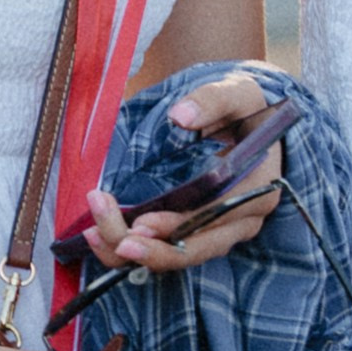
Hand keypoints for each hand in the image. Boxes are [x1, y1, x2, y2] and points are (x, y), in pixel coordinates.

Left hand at [83, 68, 283, 272]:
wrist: (249, 122)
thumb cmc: (245, 109)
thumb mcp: (236, 93)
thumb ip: (211, 101)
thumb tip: (180, 115)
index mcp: (256, 191)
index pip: (216, 219)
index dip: (178, 226)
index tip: (142, 222)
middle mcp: (242, 221)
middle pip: (195, 249)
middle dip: (151, 249)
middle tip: (113, 239)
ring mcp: (221, 231)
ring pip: (178, 257)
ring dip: (137, 252)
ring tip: (96, 235)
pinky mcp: (200, 232)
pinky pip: (170, 250)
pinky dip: (137, 248)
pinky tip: (103, 237)